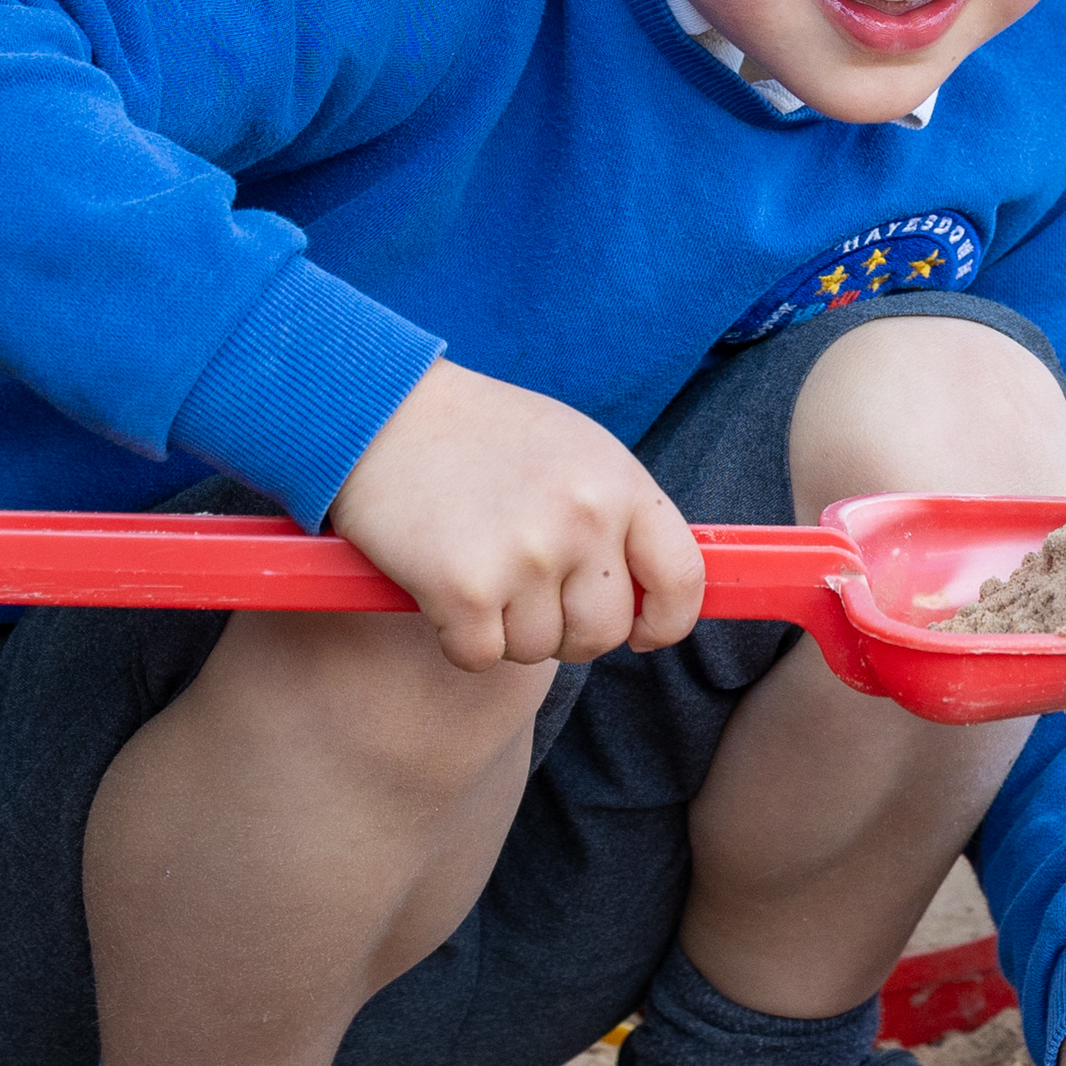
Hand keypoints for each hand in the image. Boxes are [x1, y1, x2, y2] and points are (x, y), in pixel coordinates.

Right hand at [325, 359, 703, 669]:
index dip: (665, 621)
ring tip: (478, 569)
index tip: (640, 632)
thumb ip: (617, 515)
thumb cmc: (481, 435)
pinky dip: (458, 638)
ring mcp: (527, 554)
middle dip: (566, 631)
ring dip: (505, 629)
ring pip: (538, 649)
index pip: (683, 579)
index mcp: (619, 482)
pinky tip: (441, 588)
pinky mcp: (466, 588)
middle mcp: (583, 519)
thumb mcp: (575, 451)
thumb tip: (651, 600)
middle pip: (603, 632)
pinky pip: (480, 657)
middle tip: (525, 593)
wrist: (381, 408)